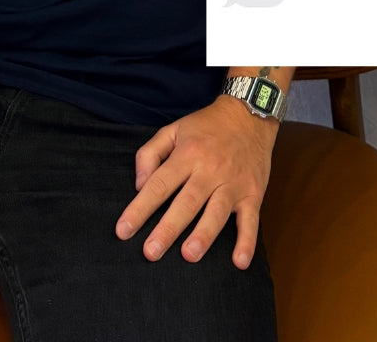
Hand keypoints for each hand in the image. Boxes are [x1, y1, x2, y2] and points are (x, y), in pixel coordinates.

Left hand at [115, 95, 279, 268]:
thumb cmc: (207, 126)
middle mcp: (210, 170)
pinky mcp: (253, 193)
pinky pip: (251, 219)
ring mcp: (233, 183)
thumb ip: (150, 153)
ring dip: (204, 234)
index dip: (140, 208)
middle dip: (168, 228)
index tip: (123, 230)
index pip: (159, 184)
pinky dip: (247, 241)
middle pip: (186, 202)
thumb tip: (139, 186)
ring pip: (217, 212)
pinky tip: (240, 262)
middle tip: (151, 252)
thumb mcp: (174, 129)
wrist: (249, 114)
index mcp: (188, 154)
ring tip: (189, 255)